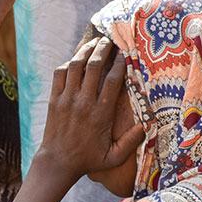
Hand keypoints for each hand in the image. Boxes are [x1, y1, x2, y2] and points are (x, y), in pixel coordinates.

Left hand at [32, 37, 145, 180]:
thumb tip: (148, 124)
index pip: (112, 81)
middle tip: (110, 39)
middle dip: (103, 49)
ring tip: (94, 42)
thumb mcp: (115, 156)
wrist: (57, 162)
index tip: (126, 52)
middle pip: (94, 67)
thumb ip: (132, 141)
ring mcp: (66, 99)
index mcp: (101, 113)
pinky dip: (67, 64)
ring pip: (75, 67)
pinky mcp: (53, 100)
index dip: (120, 63)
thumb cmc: (88, 159)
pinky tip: (76, 59)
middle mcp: (83, 102)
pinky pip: (59, 75)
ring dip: (85, 51)